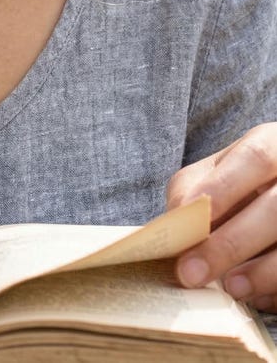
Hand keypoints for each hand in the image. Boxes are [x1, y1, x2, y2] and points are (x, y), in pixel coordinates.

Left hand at [167, 122, 276, 311]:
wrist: (274, 190)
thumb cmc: (240, 180)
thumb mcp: (218, 171)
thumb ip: (193, 189)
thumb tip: (175, 225)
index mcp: (273, 145)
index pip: (255, 159)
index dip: (223, 188)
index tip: (189, 219)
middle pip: (276, 207)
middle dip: (231, 243)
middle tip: (191, 273)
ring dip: (263, 271)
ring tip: (230, 288)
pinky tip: (259, 297)